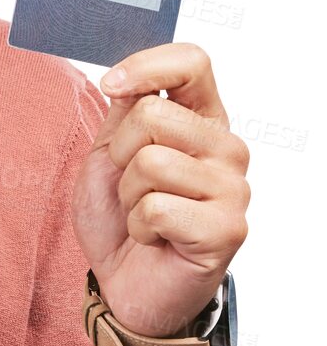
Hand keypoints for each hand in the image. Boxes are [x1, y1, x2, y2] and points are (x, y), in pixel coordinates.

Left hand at [68, 42, 249, 337]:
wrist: (125, 283)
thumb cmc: (119, 216)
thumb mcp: (110, 153)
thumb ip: (125, 112)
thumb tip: (129, 76)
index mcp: (201, 120)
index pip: (192, 62)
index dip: (147, 66)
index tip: (112, 84)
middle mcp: (227, 148)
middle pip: (154, 115)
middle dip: (120, 154)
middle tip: (130, 186)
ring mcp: (234, 189)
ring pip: (151, 162)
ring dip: (128, 194)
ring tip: (143, 214)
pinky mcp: (227, 229)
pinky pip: (156, 207)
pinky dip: (138, 225)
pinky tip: (154, 237)